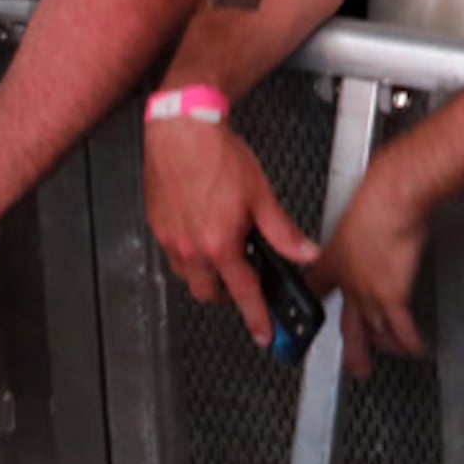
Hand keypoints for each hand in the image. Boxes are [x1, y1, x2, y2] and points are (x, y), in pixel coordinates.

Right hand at [144, 116, 320, 347]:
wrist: (181, 129)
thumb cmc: (218, 155)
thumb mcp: (261, 194)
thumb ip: (283, 231)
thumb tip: (305, 253)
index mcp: (220, 244)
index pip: (243, 294)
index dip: (257, 318)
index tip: (264, 334)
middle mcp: (192, 248)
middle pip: (210, 294)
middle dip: (229, 296)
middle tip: (245, 284)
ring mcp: (171, 239)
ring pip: (189, 278)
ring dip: (208, 277)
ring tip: (225, 257)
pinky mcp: (158, 227)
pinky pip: (174, 257)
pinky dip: (191, 257)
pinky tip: (203, 237)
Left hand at [314, 162, 431, 372]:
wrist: (395, 195)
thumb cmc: (379, 191)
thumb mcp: (354, 205)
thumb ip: (354, 218)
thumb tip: (361, 210)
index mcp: (335, 257)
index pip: (318, 287)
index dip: (314, 303)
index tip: (311, 313)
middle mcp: (349, 280)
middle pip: (345, 322)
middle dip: (348, 347)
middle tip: (350, 363)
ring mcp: (369, 291)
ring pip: (373, 330)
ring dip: (382, 346)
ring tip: (390, 356)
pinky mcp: (392, 296)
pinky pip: (401, 328)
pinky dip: (409, 342)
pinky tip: (416, 350)